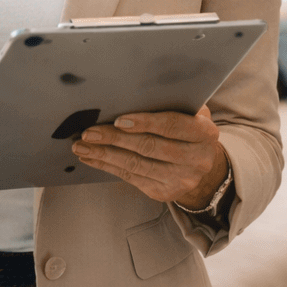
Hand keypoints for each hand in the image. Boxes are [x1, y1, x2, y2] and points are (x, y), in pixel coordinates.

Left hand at [71, 104, 228, 207]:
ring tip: (81, 146)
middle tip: (88, 132)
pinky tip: (92, 158)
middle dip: (115, 139)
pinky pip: (131, 178)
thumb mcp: (189, 111)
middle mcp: (197, 159)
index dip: (145, 122)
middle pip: (149, 147)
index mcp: (205, 133)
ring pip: (137, 165)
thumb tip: (129, 93)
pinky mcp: (165, 193)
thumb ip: (169, 103)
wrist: (202, 164)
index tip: (118, 119)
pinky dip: (108, 167)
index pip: (172, 126)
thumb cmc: (188, 128)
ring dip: (105, 155)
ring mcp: (181, 179)